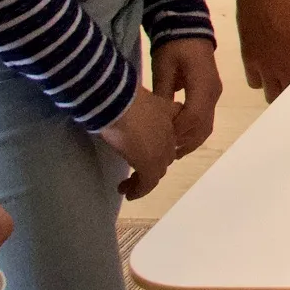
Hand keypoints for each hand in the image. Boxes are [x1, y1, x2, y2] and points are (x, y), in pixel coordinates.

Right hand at [99, 80, 180, 199]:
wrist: (118, 101)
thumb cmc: (122, 95)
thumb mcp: (135, 99)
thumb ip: (137, 107)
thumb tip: (122, 112)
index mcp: (172, 115)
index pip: (169, 137)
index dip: (157, 148)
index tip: (140, 154)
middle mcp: (171, 134)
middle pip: (164, 156)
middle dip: (149, 165)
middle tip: (133, 172)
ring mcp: (162, 150)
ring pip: (156, 170)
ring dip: (142, 180)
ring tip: (126, 187)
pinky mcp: (150, 164)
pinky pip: (147, 183)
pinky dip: (139, 190)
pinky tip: (128, 194)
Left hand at [159, 37, 223, 158]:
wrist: (188, 28)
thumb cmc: (174, 46)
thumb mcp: (164, 68)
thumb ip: (162, 94)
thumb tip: (156, 120)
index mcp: (203, 85)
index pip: (194, 117)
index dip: (178, 132)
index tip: (160, 141)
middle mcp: (213, 94)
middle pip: (203, 127)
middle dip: (184, 142)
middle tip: (163, 153)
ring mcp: (214, 95)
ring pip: (206, 127)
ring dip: (190, 141)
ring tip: (169, 151)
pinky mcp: (211, 95)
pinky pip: (205, 120)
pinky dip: (193, 132)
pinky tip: (178, 138)